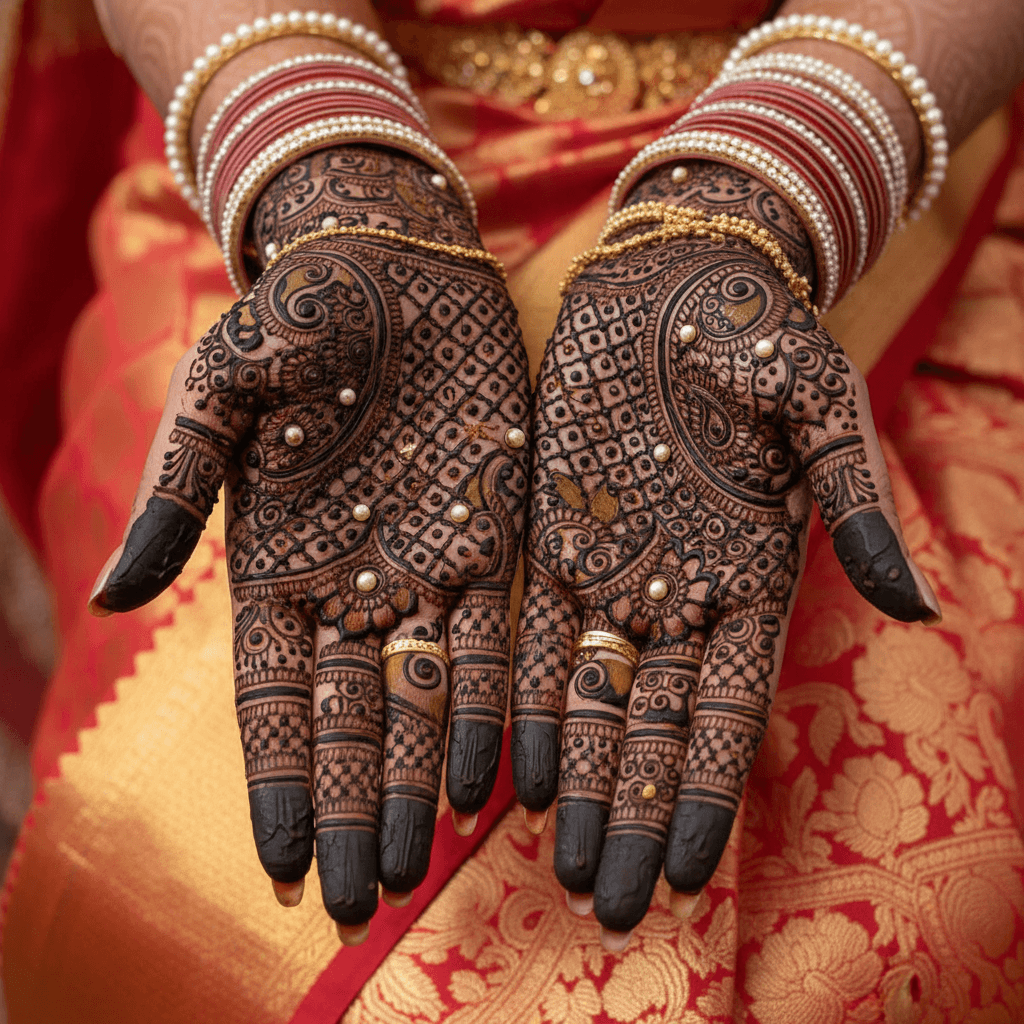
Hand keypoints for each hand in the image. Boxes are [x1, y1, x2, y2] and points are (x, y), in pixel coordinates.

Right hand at [90, 146, 529, 929]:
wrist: (392, 263)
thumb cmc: (295, 315)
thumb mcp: (220, 391)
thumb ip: (176, 493)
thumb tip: (106, 596)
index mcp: (275, 563)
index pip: (274, 700)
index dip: (279, 782)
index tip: (284, 863)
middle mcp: (351, 584)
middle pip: (353, 722)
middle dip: (354, 812)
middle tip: (360, 904)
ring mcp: (425, 568)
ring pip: (425, 699)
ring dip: (422, 785)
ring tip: (421, 868)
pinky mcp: (494, 538)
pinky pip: (496, 642)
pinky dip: (492, 710)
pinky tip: (494, 779)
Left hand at [510, 161, 938, 936]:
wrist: (673, 277)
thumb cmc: (758, 332)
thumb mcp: (819, 407)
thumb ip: (853, 504)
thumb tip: (916, 604)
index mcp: (749, 574)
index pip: (727, 712)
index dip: (706, 795)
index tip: (684, 874)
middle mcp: (677, 590)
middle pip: (654, 729)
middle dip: (632, 816)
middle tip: (605, 905)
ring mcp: (611, 566)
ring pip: (593, 700)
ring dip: (579, 783)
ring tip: (559, 864)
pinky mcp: (549, 533)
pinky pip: (536, 636)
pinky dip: (527, 704)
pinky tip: (514, 769)